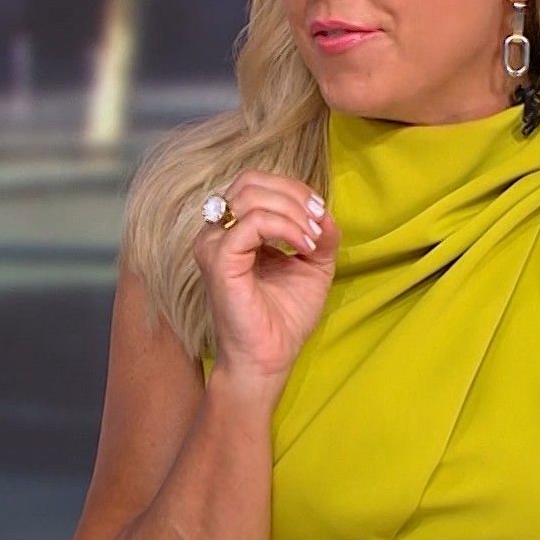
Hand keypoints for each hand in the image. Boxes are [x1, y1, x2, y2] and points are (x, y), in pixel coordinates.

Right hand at [193, 171, 339, 385]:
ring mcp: (213, 245)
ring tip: (312, 239)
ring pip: (251, 197)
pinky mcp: (219, 261)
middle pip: (250, 181)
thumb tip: (325, 212)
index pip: (257, 184)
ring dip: (292, 211)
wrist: (269, 358)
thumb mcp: (313, 266)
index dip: (293, 190)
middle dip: (293, 194)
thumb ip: (321, 235)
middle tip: (318, 219)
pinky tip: (304, 247)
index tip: (320, 214)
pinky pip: (252, 223)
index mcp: (234, 231)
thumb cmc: (284, 318)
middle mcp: (217, 233)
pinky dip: (286, 228)